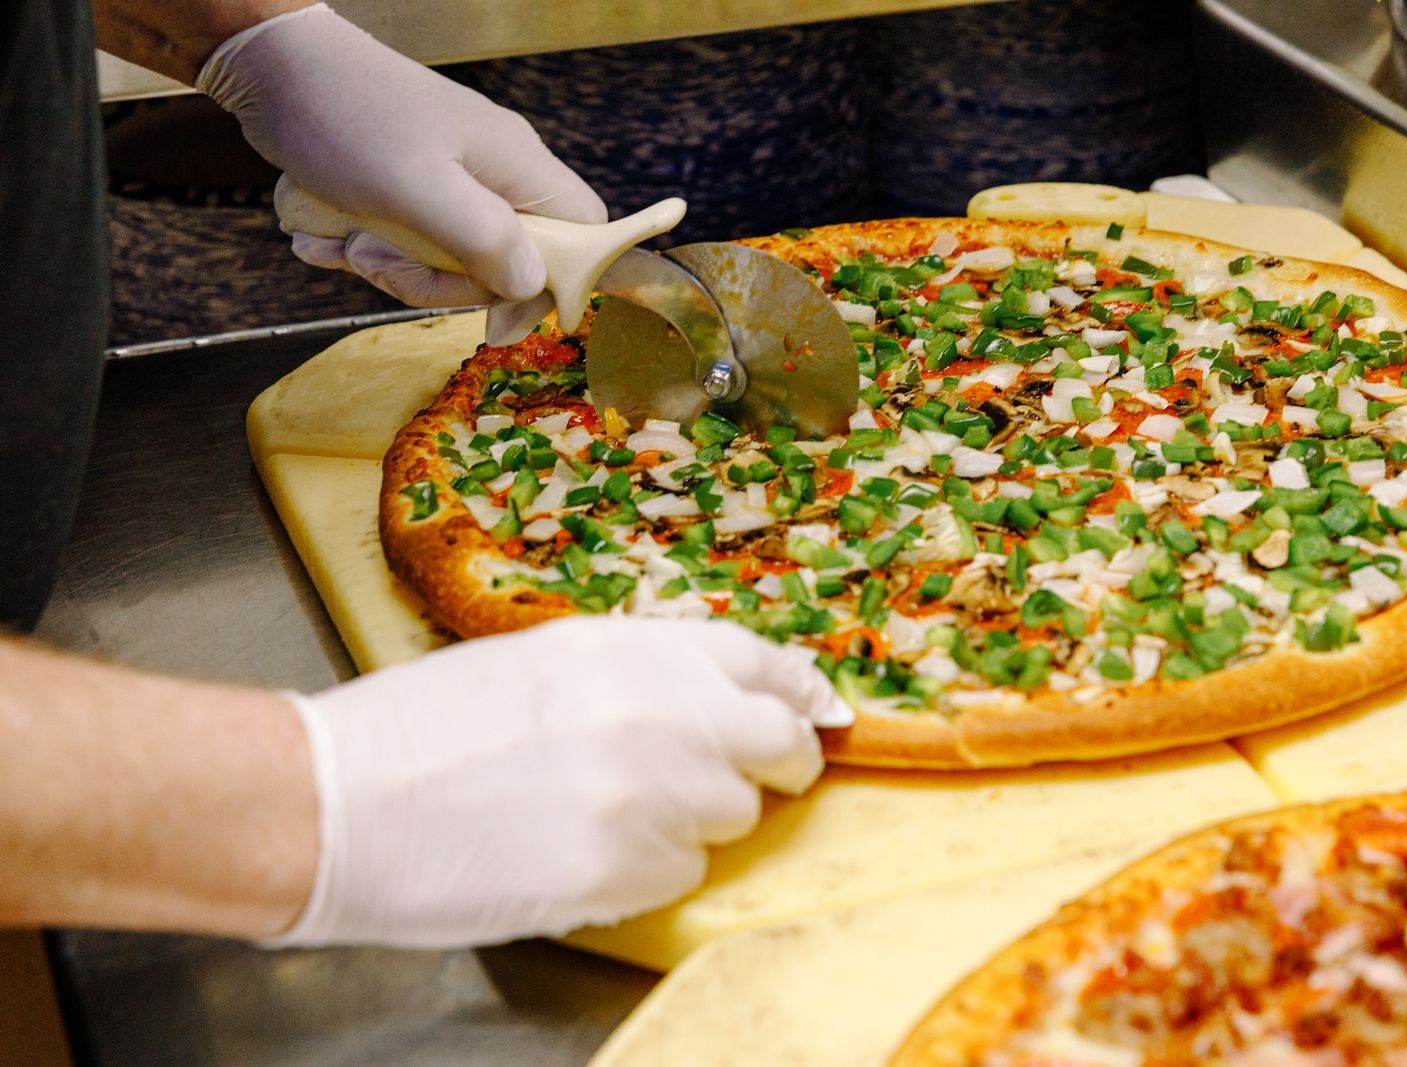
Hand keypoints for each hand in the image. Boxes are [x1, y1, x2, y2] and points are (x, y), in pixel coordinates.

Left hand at [196, 3, 604, 306]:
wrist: (274, 66)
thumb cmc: (345, 119)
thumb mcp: (416, 188)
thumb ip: (484, 239)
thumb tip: (531, 285)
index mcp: (517, 165)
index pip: (585, 232)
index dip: (556, 278)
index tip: (493, 301)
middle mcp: (497, 173)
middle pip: (510, 262)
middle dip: (443, 281)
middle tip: (383, 261)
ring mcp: (456, 180)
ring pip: (454, 261)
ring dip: (396, 268)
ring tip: (346, 242)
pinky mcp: (414, 188)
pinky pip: (413, 244)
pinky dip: (371, 249)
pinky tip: (330, 237)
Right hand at [271, 618, 836, 948]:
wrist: (336, 798)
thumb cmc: (421, 728)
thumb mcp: (541, 661)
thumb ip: (638, 674)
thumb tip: (718, 702)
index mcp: (626, 649)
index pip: (758, 660)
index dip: (798, 690)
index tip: (818, 712)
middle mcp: (651, 714)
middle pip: (775, 742)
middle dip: (778, 763)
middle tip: (764, 779)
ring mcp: (642, 796)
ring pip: (731, 817)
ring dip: (696, 821)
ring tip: (613, 816)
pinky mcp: (619, 873)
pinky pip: (681, 876)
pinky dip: (649, 872)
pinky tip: (582, 856)